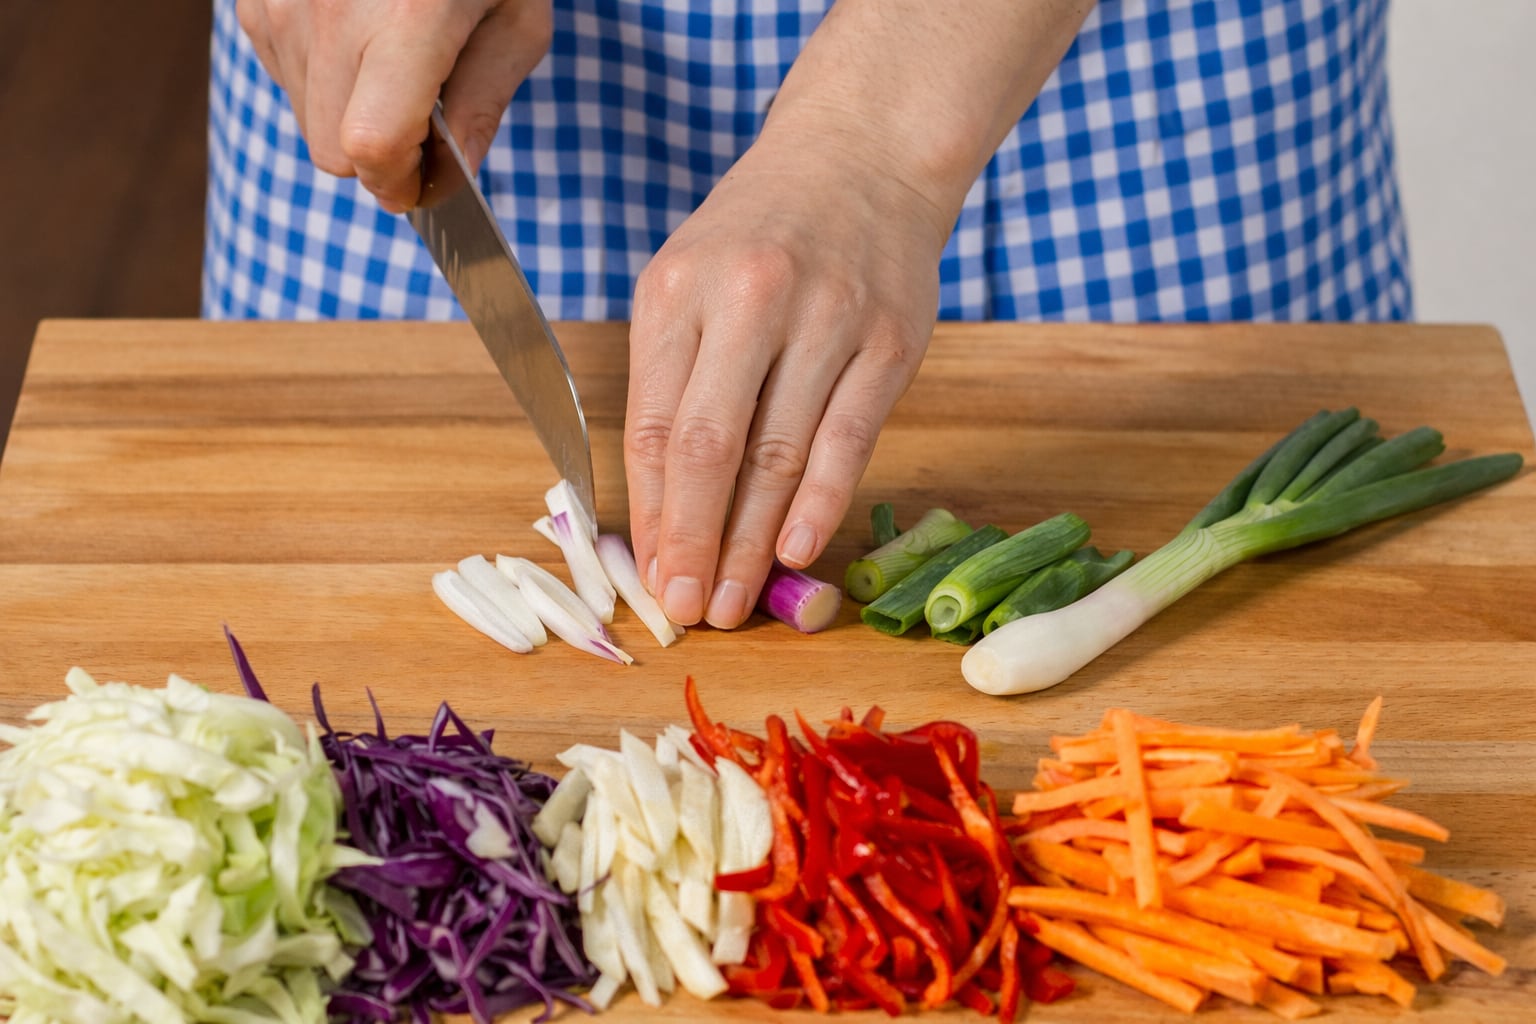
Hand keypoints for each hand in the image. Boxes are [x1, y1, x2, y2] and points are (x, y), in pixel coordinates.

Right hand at [237, 0, 551, 210]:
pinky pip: (284, 80)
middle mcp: (330, 10)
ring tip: (397, 67)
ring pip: (305, 121)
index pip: (369, 145)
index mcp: (406, 20)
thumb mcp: (516, 22)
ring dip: (352, 118)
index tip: (425, 184)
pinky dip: (325, 83)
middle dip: (382, 157)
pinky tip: (362, 43)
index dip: (398, 183)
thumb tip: (450, 176)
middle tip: (425, 128)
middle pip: (332, 151)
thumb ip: (483, 106)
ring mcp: (281, 3)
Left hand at [624, 128, 950, 629]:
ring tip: (738, 600)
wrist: (860, 157)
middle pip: (711, 447)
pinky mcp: (891, 339)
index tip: (653, 577)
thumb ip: (671, 388)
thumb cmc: (758, 236)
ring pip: (781, 453)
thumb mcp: (687, 284)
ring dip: (755, 541)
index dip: (652, 515)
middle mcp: (749, 300)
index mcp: (678, 290)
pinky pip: (850, 436)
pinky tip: (796, 550)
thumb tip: (664, 512)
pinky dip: (822, 501)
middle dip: (695, 542)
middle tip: (691, 609)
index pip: (655, 425)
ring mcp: (827, 319)